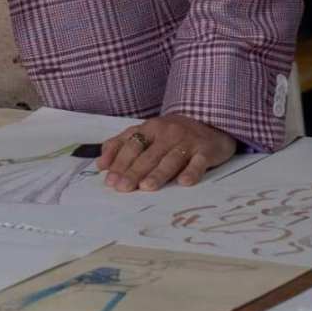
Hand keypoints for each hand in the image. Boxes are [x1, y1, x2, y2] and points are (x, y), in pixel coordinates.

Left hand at [97, 114, 235, 192]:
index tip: (109, 180)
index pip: (132, 145)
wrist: (211, 122)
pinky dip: (192, 172)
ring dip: (158, 173)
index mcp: (151, 128)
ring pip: (171, 159)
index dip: (120, 162)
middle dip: (134, 171)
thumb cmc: (172, 134)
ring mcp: (188, 142)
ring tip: (146, 187)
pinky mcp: (206, 151)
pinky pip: (199, 162)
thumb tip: (100, 163)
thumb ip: (121, 145)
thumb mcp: (146, 133)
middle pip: (149, 155)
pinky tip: (184, 182)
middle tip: (122, 188)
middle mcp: (168, 133)